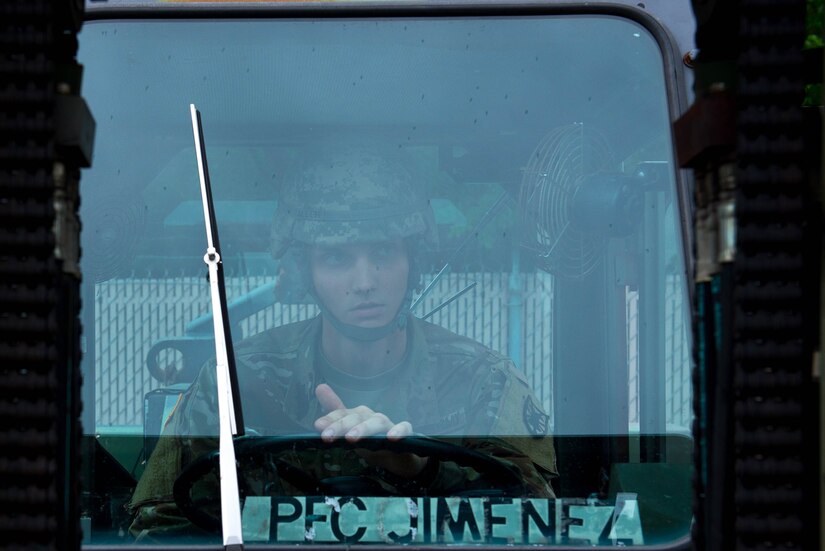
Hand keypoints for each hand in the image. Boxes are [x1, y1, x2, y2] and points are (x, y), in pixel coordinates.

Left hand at [313, 383, 427, 477]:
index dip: (330, 419)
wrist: (401, 457)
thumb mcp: (351, 432)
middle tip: (328, 436)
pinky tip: (391, 438)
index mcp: (358, 417)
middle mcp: (372, 417)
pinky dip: (399, 431)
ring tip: (351, 438)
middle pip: (357, 418)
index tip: (318, 426)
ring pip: (377, 422)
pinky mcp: (406, 434)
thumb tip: (319, 387)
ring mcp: (389, 425)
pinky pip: (405, 428)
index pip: (342, 414)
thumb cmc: (374, 442)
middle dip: (341, 426)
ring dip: (364, 428)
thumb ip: (336, 414)